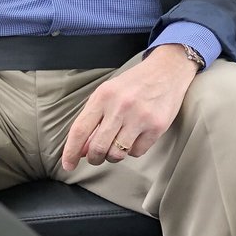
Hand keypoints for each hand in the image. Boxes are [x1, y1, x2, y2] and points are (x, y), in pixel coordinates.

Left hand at [61, 45, 197, 170]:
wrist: (167, 71)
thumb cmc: (134, 84)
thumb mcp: (108, 94)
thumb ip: (93, 119)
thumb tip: (81, 150)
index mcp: (104, 96)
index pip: (80, 130)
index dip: (70, 151)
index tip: (68, 165)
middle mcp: (120, 106)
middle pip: (98, 147)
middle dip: (94, 158)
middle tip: (97, 157)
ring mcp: (140, 117)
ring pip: (117, 154)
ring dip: (114, 156)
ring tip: (117, 145)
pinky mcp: (157, 126)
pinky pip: (137, 152)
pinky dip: (133, 150)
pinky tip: (136, 137)